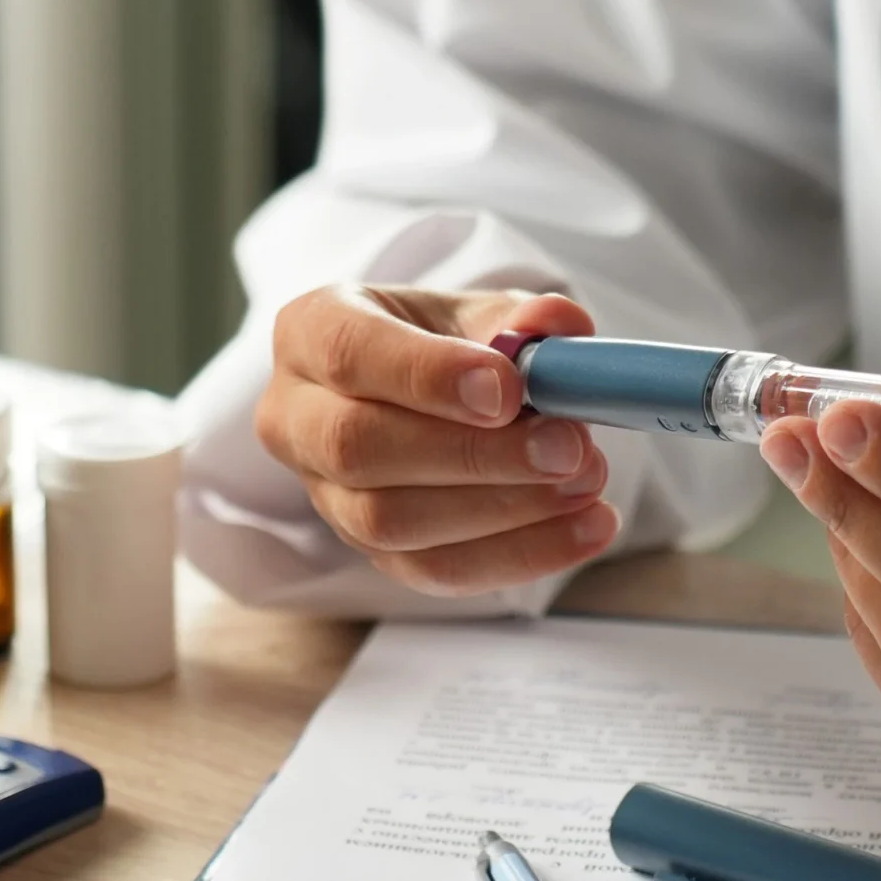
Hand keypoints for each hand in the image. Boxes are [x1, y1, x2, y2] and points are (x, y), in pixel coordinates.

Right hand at [258, 285, 618, 594]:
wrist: (430, 392)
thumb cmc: (447, 343)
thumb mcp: (481, 311)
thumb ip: (521, 316)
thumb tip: (557, 327)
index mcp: (310, 330)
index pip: (349, 353)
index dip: (428, 377)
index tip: (509, 393)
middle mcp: (295, 416)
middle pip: (358, 447)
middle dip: (473, 456)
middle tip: (569, 448)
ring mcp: (323, 492)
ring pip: (389, 521)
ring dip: (502, 510)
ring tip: (586, 485)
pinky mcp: (365, 548)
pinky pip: (430, 569)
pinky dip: (516, 555)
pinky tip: (585, 529)